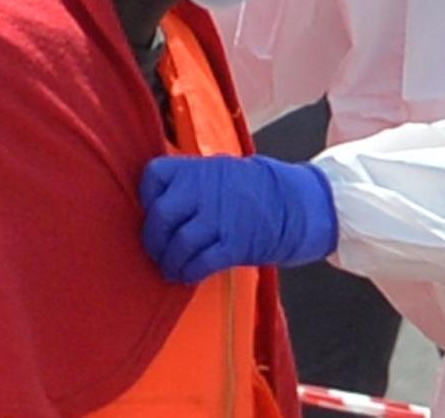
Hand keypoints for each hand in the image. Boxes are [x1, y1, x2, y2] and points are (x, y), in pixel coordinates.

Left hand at [140, 155, 337, 283]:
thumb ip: (192, 181)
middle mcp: (206, 189)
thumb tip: (159, 201)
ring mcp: (221, 217)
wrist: (296, 204)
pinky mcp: (235, 243)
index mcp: (200, 167)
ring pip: (179, 244)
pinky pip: (201, 263)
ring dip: (171, 262)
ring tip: (173, 269)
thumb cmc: (254, 189)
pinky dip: (190, 273)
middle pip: (161, 215)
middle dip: (154, 239)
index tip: (153, 210)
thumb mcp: (221, 169)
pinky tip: (189, 276)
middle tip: (158, 250)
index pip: (154, 176)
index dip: (147, 196)